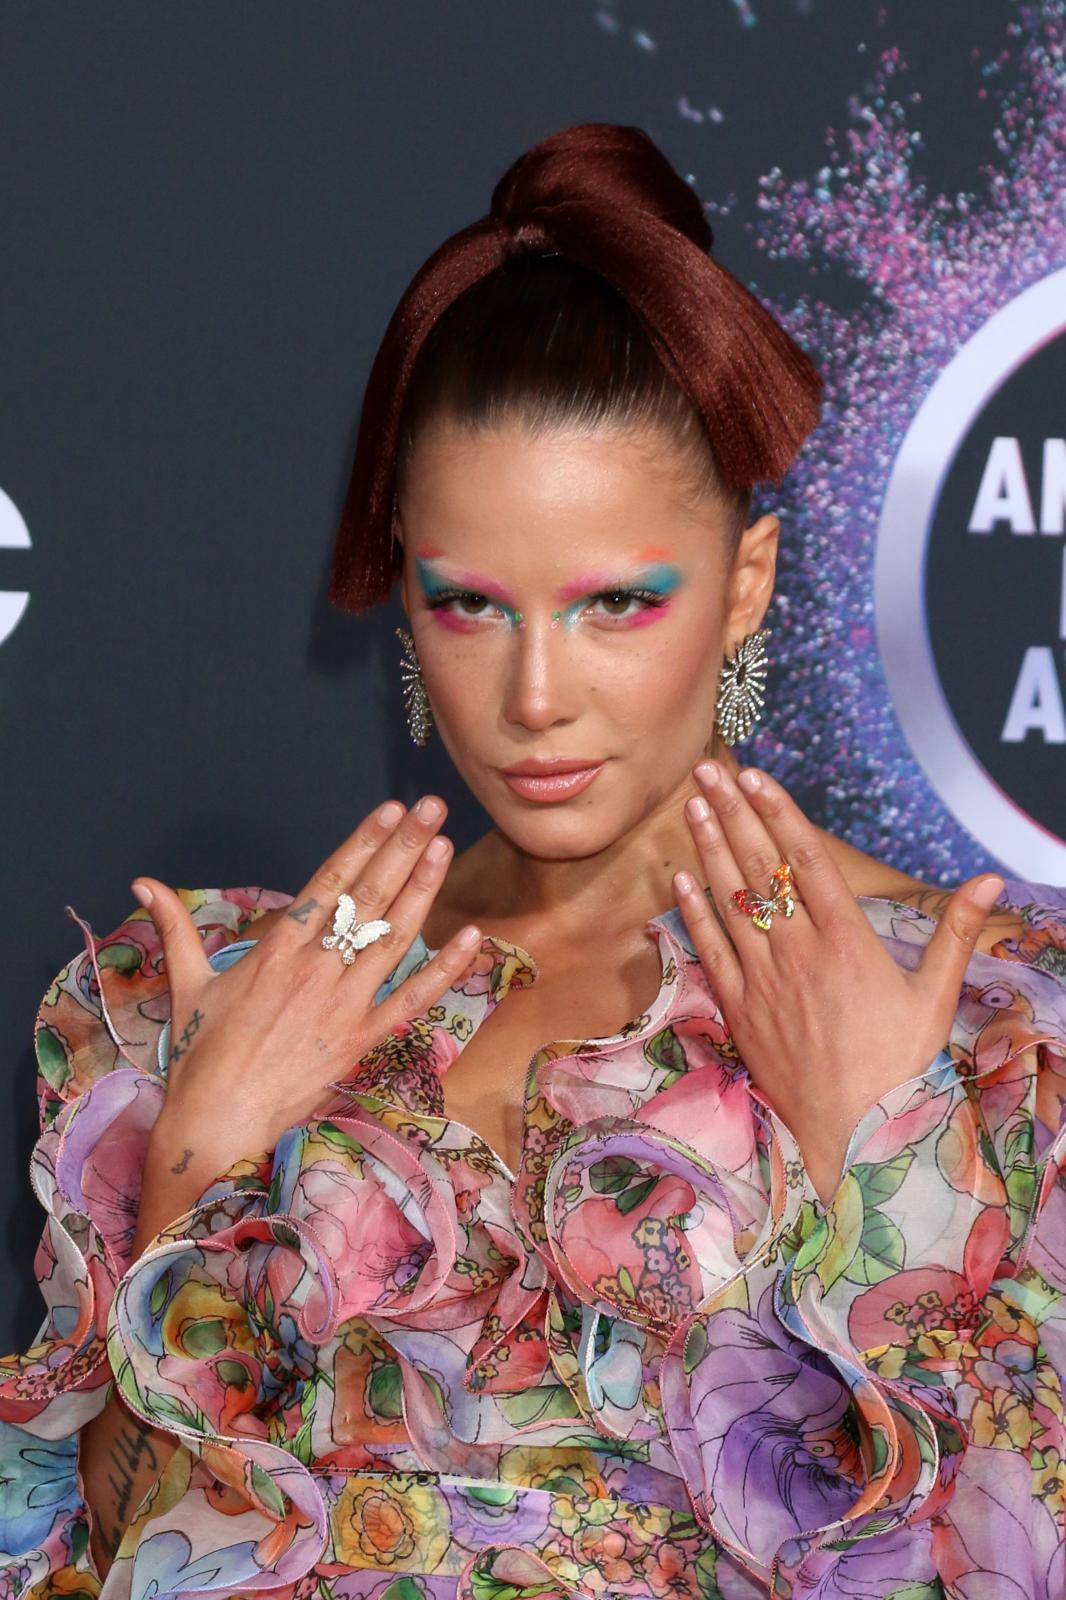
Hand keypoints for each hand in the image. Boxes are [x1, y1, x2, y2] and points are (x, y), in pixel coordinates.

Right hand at [129, 796, 480, 1174]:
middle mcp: (316, 967)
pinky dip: (443, 970)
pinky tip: (469, 938)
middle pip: (368, 897)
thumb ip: (175, 927)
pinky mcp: (362, 1039)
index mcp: (277, 948)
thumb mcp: (189, 982)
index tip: (389, 811)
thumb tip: (143, 884)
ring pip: (392, 937)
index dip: (362, 842)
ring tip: (443, 847)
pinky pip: (411, 1000)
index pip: (329, 882)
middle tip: (431, 809)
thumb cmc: (202, 1054)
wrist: (217, 1122)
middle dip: (403, 848)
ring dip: (421, 890)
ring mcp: (344, 1003)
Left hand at [673, 761, 1003, 1203]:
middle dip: (733, 813)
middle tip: (709, 771)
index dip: (778, 813)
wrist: (859, 1134)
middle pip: (759, 868)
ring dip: (707, 849)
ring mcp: (765, 980)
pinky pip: (711, 951)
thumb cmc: (904, 1065)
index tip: (755, 776)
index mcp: (848, 941)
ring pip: (729, 901)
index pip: (805, 860)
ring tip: (693, 805)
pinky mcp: (741, 1010)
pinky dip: (693, 912)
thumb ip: (956, 932)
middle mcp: (800, 952)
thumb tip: (988, 881)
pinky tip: (678, 877)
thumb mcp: (936, 996)